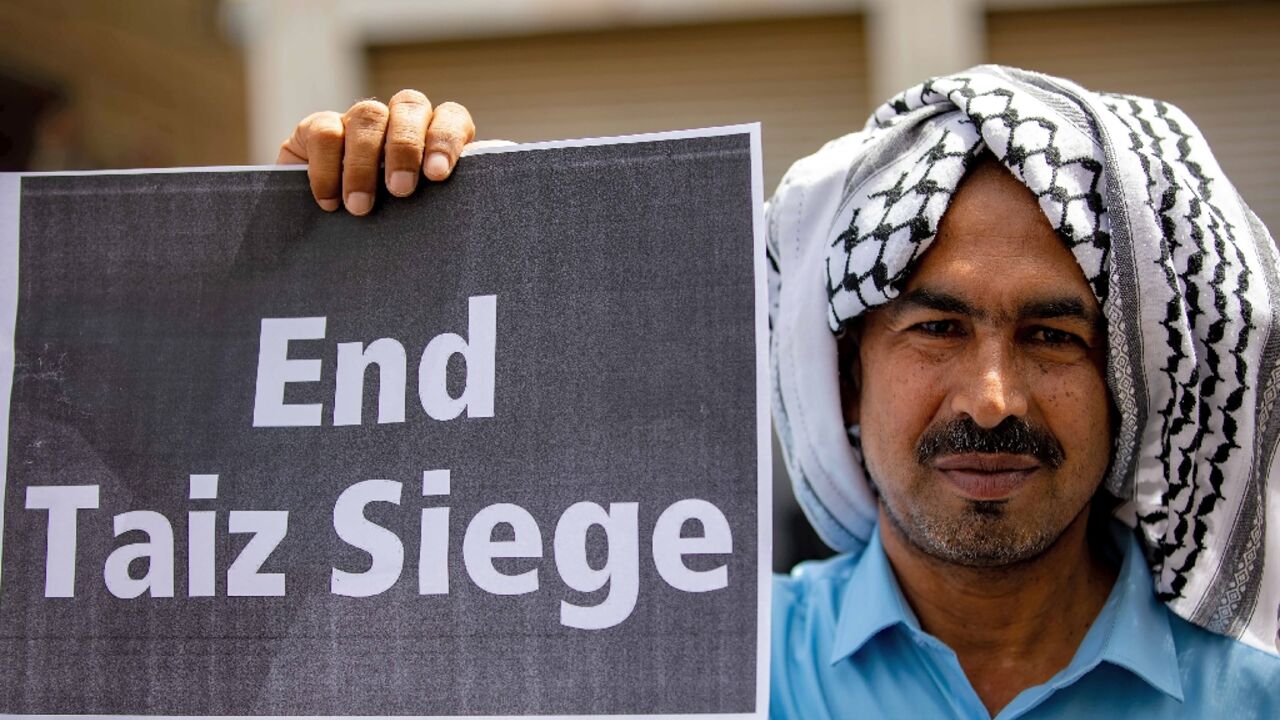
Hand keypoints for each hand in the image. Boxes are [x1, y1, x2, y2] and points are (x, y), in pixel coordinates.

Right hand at [277, 90, 475, 215]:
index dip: (446, 139)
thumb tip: (468, 206)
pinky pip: (324, 133)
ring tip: (360, 207)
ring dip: (364, 163)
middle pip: (409, 106)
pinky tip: (330, 203)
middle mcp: (398, 120)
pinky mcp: (317, 129)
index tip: (437, 175)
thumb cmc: (394, 232)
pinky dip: (326, 169)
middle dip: (405, 147)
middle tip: (400, 190)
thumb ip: (443, 204)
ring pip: (367, 115)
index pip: (450, 117)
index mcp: (433, 137)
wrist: (331, 249)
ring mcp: (358, 122)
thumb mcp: (422, 218)